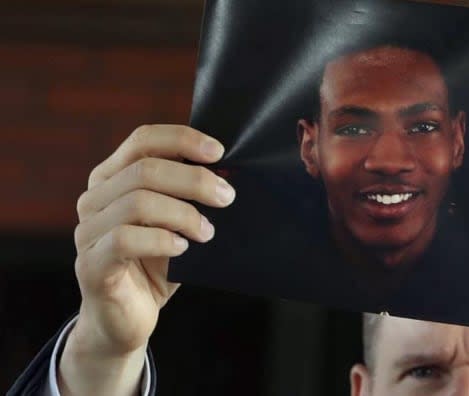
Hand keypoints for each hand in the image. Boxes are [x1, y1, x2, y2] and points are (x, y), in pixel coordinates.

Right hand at [58, 125, 234, 394]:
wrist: (128, 319)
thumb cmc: (156, 266)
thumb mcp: (177, 225)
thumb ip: (190, 199)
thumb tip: (228, 177)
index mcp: (112, 178)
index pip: (143, 140)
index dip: (182, 139)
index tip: (219, 152)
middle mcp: (94, 198)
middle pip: (145, 169)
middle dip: (194, 180)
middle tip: (226, 197)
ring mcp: (87, 231)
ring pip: (137, 202)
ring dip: (183, 214)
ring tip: (208, 232)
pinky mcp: (90, 264)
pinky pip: (125, 239)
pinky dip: (161, 240)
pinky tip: (183, 249)